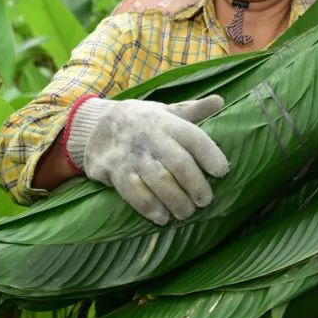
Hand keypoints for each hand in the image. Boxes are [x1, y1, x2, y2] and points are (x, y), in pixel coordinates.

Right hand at [66, 95, 229, 225]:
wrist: (95, 124)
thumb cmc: (142, 121)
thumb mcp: (165, 110)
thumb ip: (193, 110)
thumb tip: (220, 101)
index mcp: (167, 122)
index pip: (193, 137)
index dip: (210, 154)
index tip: (222, 171)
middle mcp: (150, 137)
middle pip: (178, 163)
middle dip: (196, 185)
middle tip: (205, 201)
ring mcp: (131, 155)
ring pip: (158, 181)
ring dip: (176, 201)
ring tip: (186, 213)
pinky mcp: (115, 171)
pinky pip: (134, 193)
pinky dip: (150, 207)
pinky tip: (162, 217)